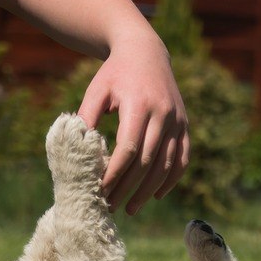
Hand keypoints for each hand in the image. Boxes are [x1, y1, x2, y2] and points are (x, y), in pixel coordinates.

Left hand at [77, 29, 189, 214]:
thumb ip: (86, 118)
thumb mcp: (96, 90)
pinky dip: (171, 179)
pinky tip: (157, 195)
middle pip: (147, 161)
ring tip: (130, 208)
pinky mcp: (184, 125)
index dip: (115, 173)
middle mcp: (163, 114)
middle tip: (110, 206)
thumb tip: (76, 151)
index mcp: (140, 105)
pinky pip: (182, 158)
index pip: (128, 148)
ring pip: (166, 164)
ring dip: (148, 190)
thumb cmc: (114, 73)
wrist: (145, 51)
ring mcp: (177, 120)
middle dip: (128, 187)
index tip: (100, 190)